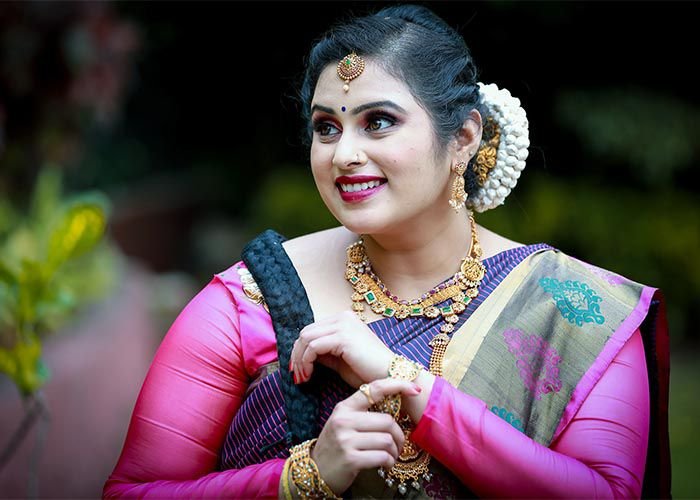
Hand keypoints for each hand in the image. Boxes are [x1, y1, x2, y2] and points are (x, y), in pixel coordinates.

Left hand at [290, 310, 393, 387]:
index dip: (300, 349)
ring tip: (302, 378)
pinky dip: (306, 361)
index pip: (312, 330)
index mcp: (344, 320)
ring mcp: (343, 324)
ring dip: (299, 360)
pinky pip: (313, 347)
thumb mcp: (340, 359)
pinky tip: (309, 375)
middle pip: (306, 332)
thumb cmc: (368, 371)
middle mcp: (344, 317)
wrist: (391, 376)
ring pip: (306, 338)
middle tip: (296, 375)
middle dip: (297, 354)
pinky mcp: (343, 336)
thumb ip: (323, 353)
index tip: (297, 369)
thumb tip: (303, 355)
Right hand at [311, 378, 420, 494]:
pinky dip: (389, 462)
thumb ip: (363, 414)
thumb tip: (396, 408)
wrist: (315, 471)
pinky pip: (382, 456)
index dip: (397, 385)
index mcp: (344, 407)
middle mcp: (344, 421)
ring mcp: (346, 440)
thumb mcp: (343, 423)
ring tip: (390, 456)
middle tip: (397, 445)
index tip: (415, 389)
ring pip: (387, 440)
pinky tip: (385, 465)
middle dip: (398, 436)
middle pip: (387, 421)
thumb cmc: (336, 446)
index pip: (374, 389)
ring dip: (394, 451)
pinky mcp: (351, 459)